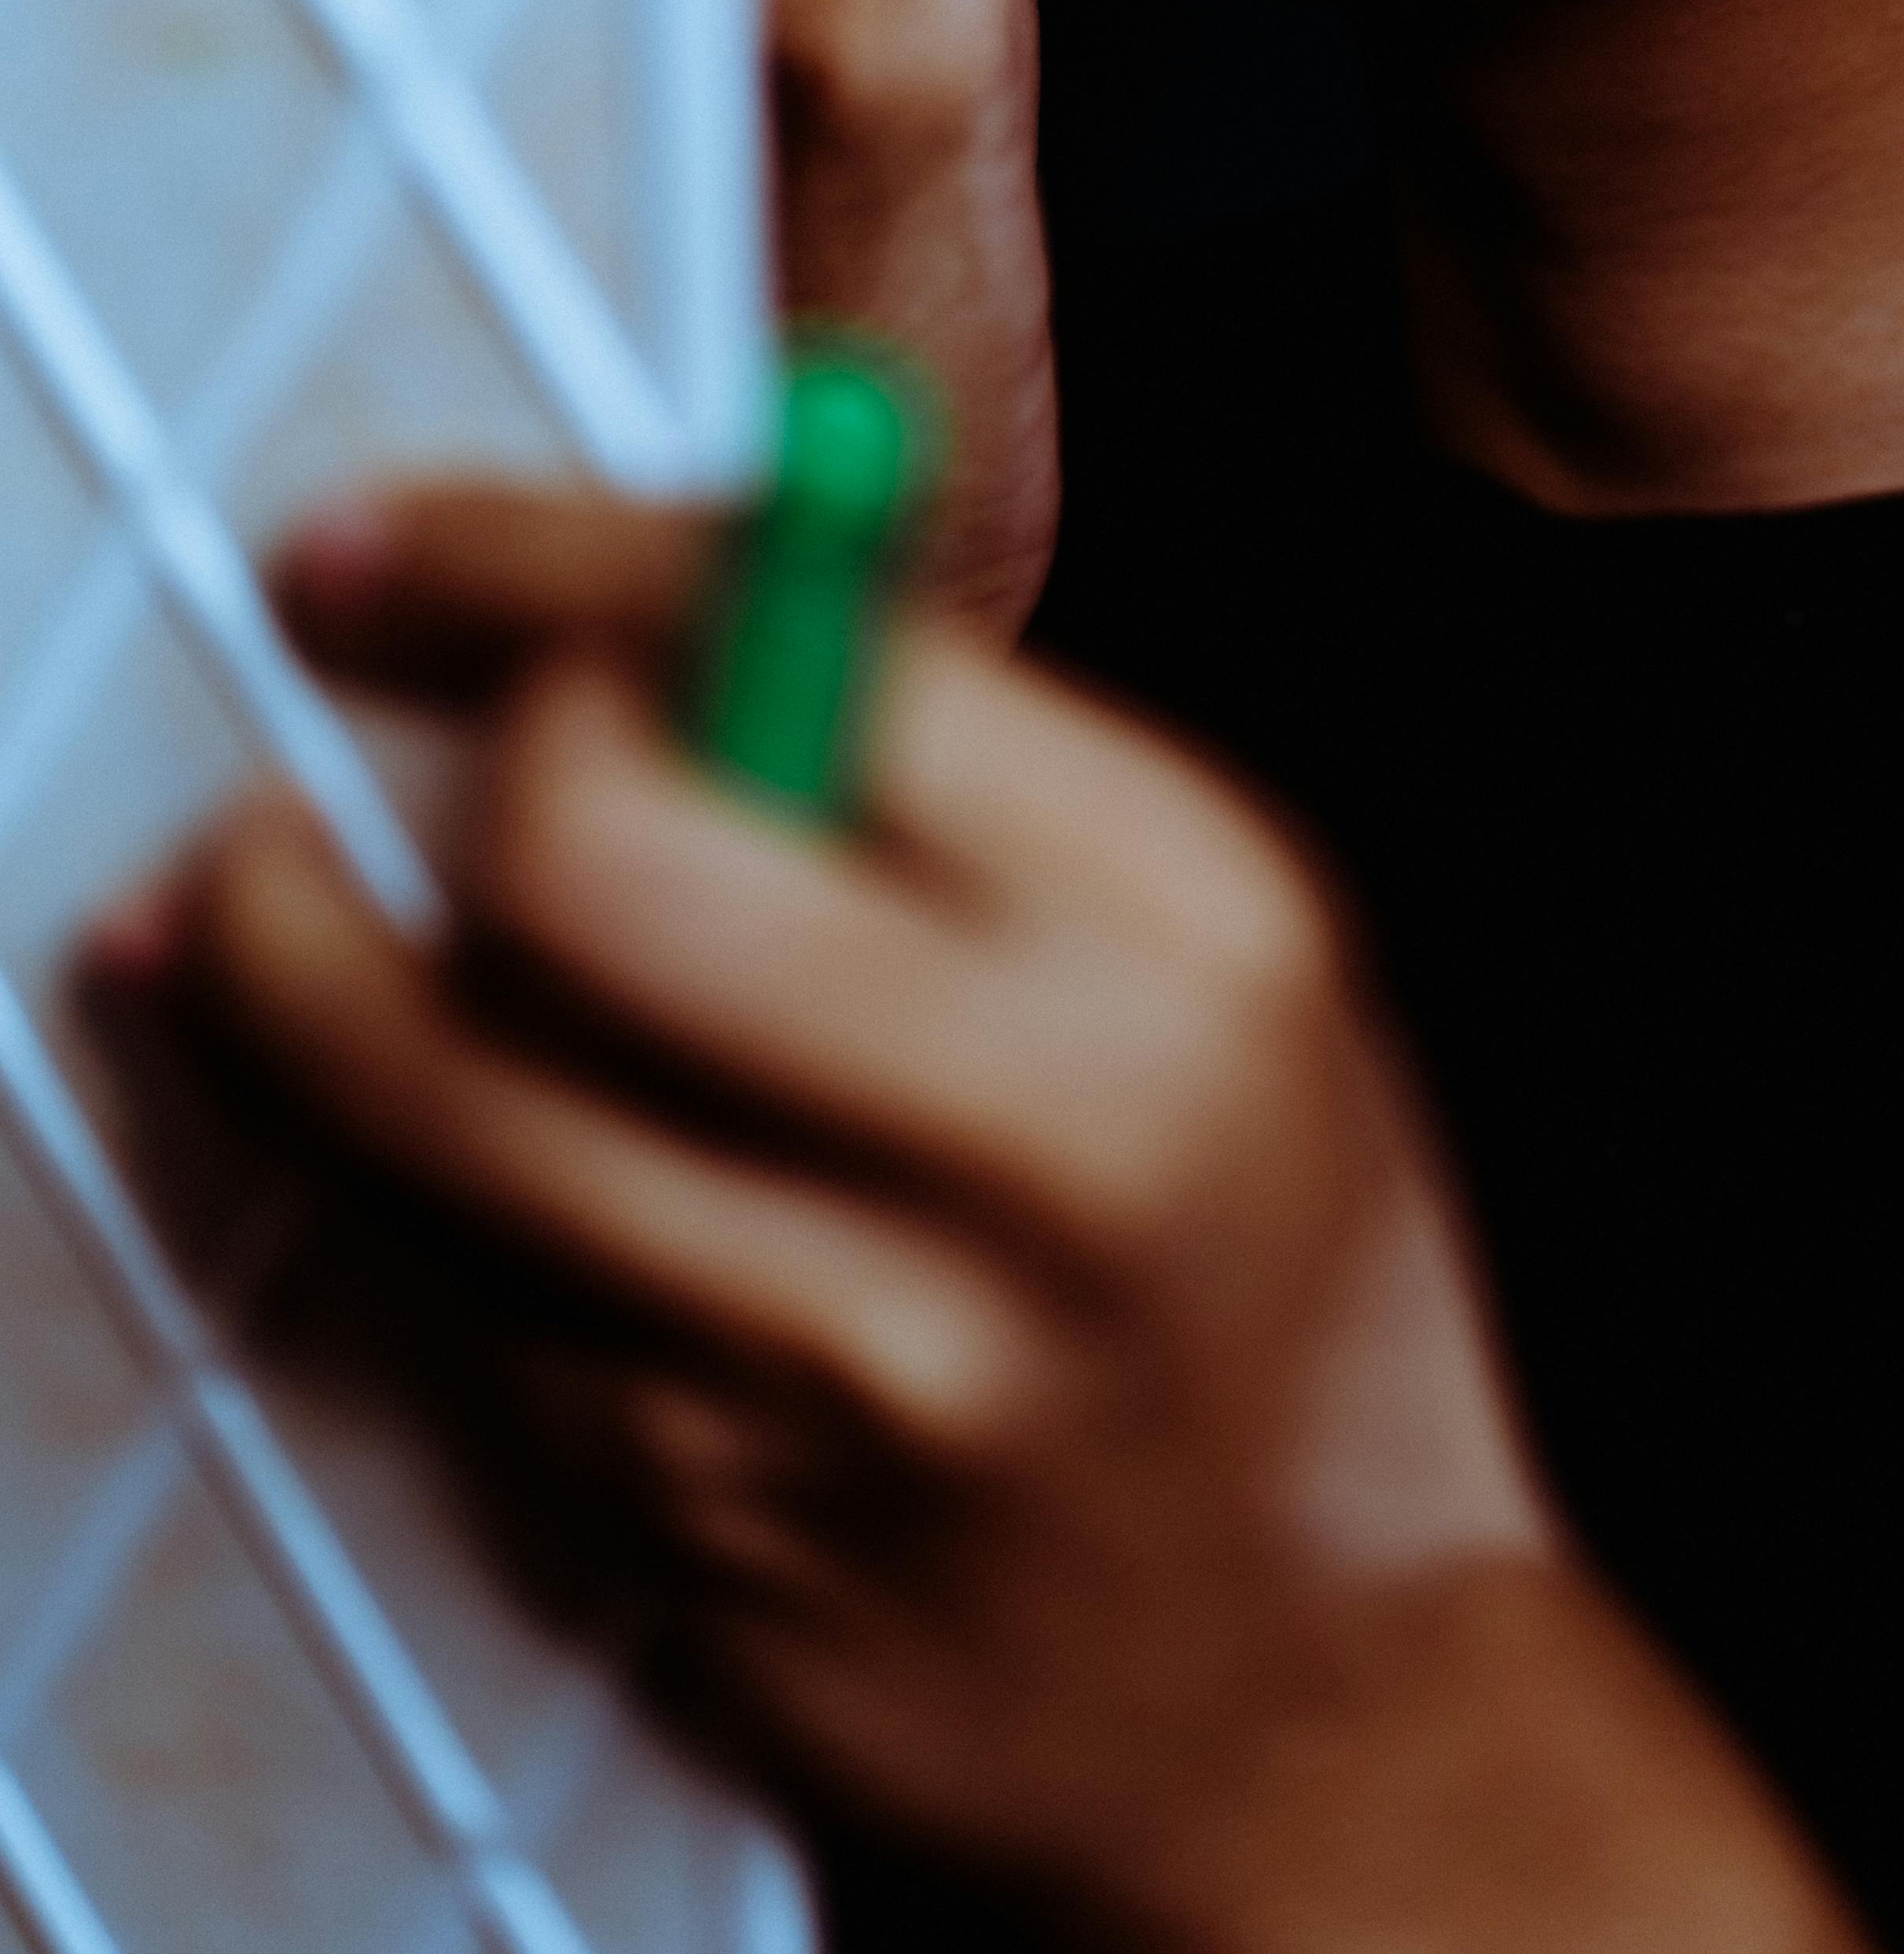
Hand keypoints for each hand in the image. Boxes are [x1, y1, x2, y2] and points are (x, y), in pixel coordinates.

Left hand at [144, 492, 1867, 1953]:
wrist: (1314, 1702)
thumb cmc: (1251, 1261)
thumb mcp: (1213, 957)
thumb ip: (959, 778)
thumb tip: (640, 589)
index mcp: (1192, 937)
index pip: (822, 655)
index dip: (558, 565)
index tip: (398, 536)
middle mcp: (1042, 1143)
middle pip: (594, 864)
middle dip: (451, 762)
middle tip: (403, 730)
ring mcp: (858, 1363)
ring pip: (447, 1100)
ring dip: (292, 965)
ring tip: (253, 891)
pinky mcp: (705, 1522)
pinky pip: (456, 1292)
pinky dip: (369, 1170)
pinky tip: (342, 1097)